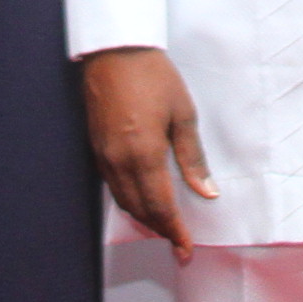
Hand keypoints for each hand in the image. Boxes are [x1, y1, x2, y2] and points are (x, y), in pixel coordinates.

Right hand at [83, 47, 216, 262]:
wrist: (115, 50)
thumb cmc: (153, 75)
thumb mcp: (182, 113)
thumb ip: (192, 157)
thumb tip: (206, 191)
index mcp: (144, 154)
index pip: (161, 207)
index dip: (175, 232)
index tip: (186, 251)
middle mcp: (119, 161)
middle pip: (139, 211)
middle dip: (160, 231)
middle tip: (179, 244)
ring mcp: (104, 155)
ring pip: (123, 201)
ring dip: (143, 219)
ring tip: (164, 227)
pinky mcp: (96, 147)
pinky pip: (112, 186)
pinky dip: (128, 201)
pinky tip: (142, 201)